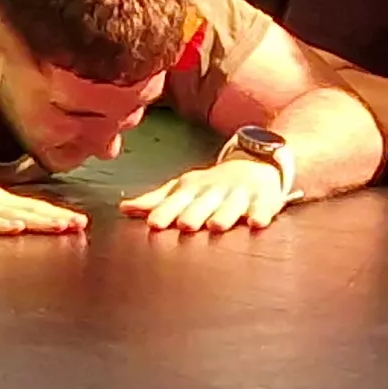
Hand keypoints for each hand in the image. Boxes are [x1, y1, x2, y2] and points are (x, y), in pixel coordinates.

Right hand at [0, 166, 88, 235]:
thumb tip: (7, 223)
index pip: (23, 205)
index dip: (51, 213)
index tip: (77, 221)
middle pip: (22, 207)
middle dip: (52, 216)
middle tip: (80, 225)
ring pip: (6, 211)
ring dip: (34, 219)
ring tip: (60, 226)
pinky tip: (15, 228)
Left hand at [119, 155, 291, 233]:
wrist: (255, 162)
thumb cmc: (211, 184)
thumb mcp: (183, 187)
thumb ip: (155, 200)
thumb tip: (123, 209)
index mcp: (192, 188)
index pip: (176, 201)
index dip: (165, 212)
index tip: (153, 224)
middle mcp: (214, 190)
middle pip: (203, 203)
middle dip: (194, 213)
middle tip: (185, 225)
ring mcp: (239, 193)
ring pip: (231, 205)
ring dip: (224, 214)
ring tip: (217, 226)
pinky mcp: (264, 198)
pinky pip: (262, 207)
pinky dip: (260, 213)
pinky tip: (256, 222)